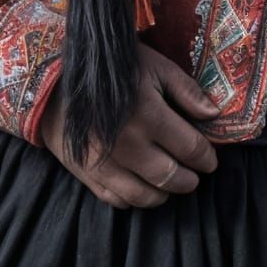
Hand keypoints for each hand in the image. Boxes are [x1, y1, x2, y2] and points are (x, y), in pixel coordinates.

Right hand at [40, 44, 224, 207]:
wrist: (52, 78)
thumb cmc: (110, 68)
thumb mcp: (154, 67)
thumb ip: (186, 91)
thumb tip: (214, 115)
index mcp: (148, 116)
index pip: (190, 149)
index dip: (206, 158)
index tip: (209, 160)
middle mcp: (127, 145)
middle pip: (171, 177)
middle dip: (189, 179)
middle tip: (194, 175)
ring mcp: (104, 163)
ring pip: (145, 196)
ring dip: (164, 194)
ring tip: (169, 183)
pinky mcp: (85, 173)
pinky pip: (116, 199)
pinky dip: (134, 199)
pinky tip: (141, 187)